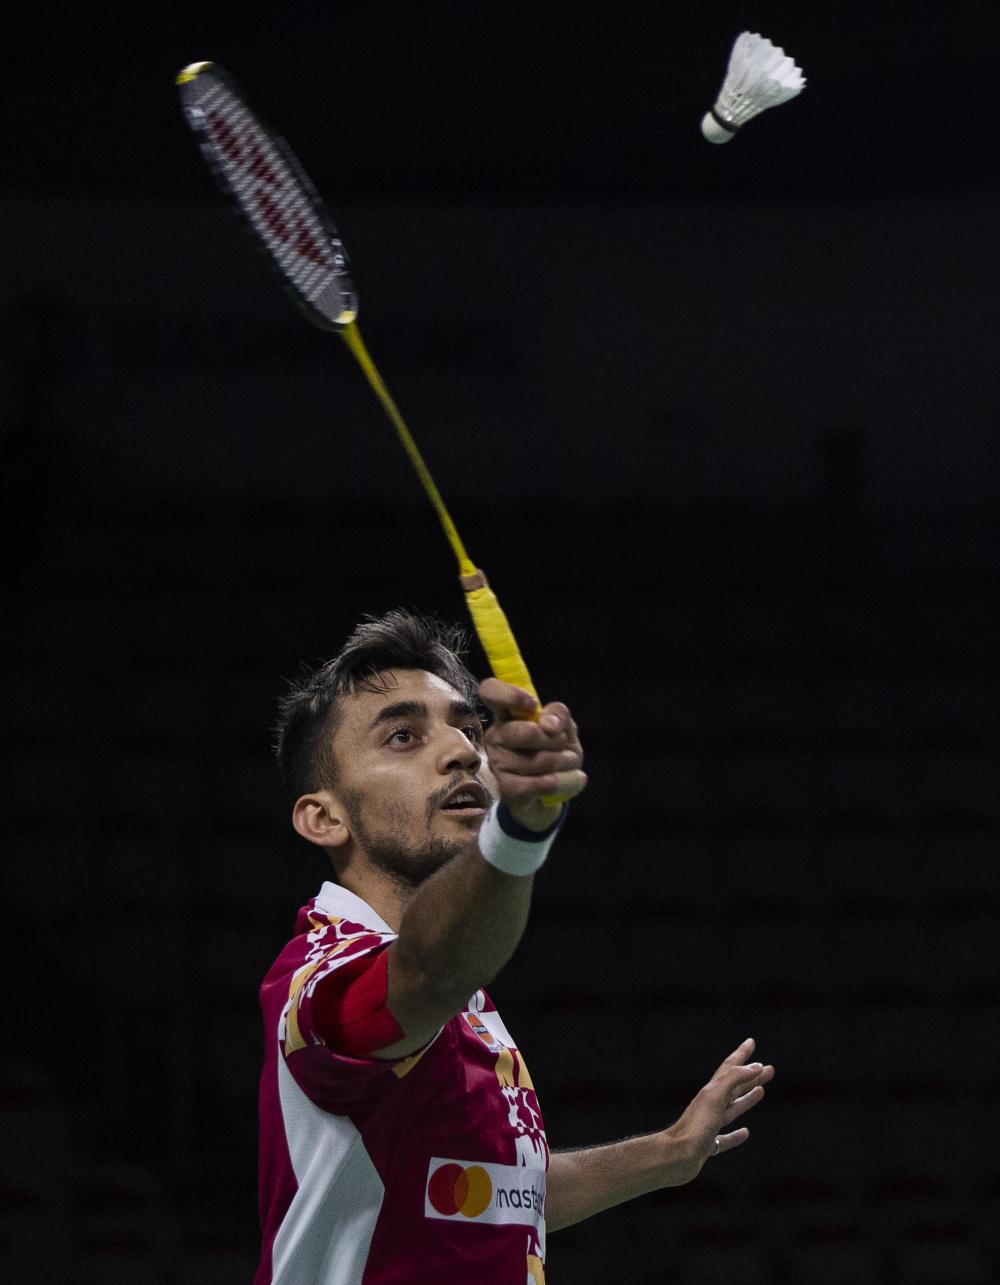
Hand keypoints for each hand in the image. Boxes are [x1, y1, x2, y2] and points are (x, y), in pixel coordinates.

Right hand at [478, 678, 586, 831]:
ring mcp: (496, 762)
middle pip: (520, 731)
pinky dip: (551, 783)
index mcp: (507, 714)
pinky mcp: (503, 787)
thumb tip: (549, 724)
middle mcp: (495, 735)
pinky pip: (531, 784)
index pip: (491, 691)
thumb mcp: (564, 730)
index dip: (508, 694)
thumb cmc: (554, 752)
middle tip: (563, 744)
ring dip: (560, 763)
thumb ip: (559, 716)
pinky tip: (556, 781)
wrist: (551, 791)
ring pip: (533, 760)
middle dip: (552, 740)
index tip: (532, 705)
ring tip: (567, 765)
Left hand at [657, 1038, 773, 1185]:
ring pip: (732, 1109)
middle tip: (769, 1068)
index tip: (751, 1042)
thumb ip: (734, 1079)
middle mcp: (710, 1105)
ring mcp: (709, 1125)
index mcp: (711, 1091)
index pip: (730, 1068)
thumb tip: (755, 1066)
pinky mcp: (708, 1145)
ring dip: (747, 1099)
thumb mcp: (715, 1097)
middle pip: (734, 1086)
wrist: (676, 1156)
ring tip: (761, 1091)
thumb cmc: (695, 1126)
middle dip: (751, 1076)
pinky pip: (725, 1138)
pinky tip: (745, 1133)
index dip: (741, 1054)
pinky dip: (735, 1135)